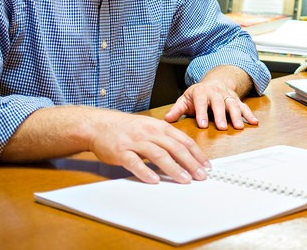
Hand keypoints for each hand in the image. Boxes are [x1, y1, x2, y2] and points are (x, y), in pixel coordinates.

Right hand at [87, 109, 210, 184]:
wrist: (100, 125)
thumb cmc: (128, 128)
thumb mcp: (150, 127)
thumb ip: (166, 138)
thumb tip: (185, 153)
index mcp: (160, 127)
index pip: (183, 140)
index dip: (197, 154)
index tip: (206, 165)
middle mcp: (150, 133)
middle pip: (175, 148)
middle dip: (191, 163)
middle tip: (201, 176)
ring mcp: (135, 142)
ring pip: (158, 155)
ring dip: (174, 168)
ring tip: (184, 179)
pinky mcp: (121, 152)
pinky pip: (135, 162)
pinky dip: (145, 172)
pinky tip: (155, 181)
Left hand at [164, 65, 257, 129]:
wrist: (215, 81)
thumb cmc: (198, 94)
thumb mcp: (185, 99)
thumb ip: (177, 109)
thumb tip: (166, 120)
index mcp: (201, 92)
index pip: (201, 103)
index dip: (202, 113)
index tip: (202, 124)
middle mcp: (215, 93)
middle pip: (218, 103)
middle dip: (221, 115)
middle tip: (222, 127)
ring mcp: (227, 96)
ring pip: (233, 104)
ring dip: (237, 115)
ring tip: (238, 127)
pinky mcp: (237, 100)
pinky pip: (244, 106)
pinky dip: (249, 114)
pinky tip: (254, 122)